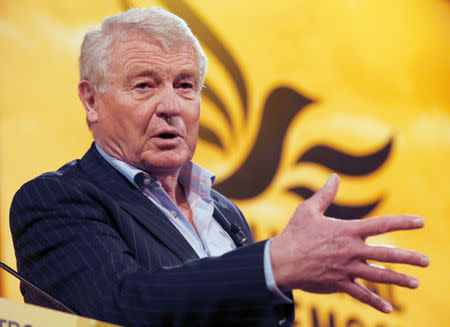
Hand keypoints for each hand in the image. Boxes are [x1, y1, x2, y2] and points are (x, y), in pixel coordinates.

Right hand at [270, 174, 429, 312]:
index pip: (381, 224)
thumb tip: (334, 177)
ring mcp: (346, 268)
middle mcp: (351, 250)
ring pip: (378, 275)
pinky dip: (374, 302)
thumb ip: (325, 194)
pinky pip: (360, 294)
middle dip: (408, 258)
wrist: (281, 261)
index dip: (402, 222)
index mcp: (346, 231)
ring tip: (415, 283)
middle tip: (426, 261)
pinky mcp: (338, 283)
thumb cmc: (294, 233)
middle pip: (386, 254)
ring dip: (398, 279)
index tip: (420, 222)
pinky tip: (388, 309)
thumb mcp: (308, 210)